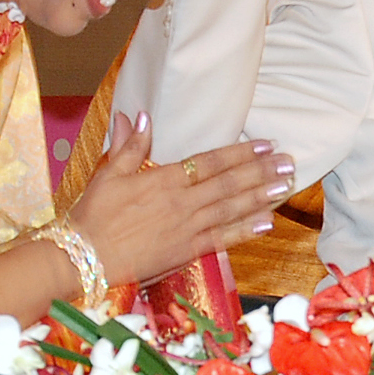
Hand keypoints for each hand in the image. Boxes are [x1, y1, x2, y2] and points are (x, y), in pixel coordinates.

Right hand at [71, 113, 295, 285]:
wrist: (84, 258)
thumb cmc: (93, 215)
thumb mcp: (108, 174)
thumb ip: (129, 145)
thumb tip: (139, 115)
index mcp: (164, 179)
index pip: (211, 161)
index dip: (241, 152)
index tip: (265, 144)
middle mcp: (182, 202)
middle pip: (229, 183)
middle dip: (262, 172)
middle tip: (289, 162)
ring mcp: (186, 229)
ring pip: (232, 209)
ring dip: (261, 196)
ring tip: (286, 186)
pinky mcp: (185, 252)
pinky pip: (222, 239)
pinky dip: (245, 230)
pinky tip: (266, 222)